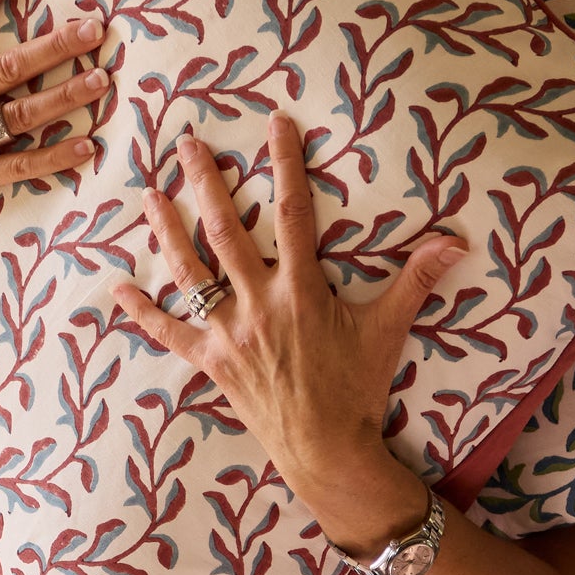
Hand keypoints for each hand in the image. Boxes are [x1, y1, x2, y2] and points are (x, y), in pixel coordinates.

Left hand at [111, 113, 469, 556]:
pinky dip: (142, 312)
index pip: (295, 212)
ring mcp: (229, 333)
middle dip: (206, 183)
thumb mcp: (388, 330)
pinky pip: (168, 334)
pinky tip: (117, 288)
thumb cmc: (357, 389)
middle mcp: (259, 304)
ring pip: (190, 272)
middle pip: (225, 231)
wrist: (326, 450)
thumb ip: (417, 280)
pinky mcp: (210, 362)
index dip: (286, 164)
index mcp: (301, 289)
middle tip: (188, 144)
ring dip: (167, 232)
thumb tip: (457, 240)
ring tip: (149, 196)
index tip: (276, 124)